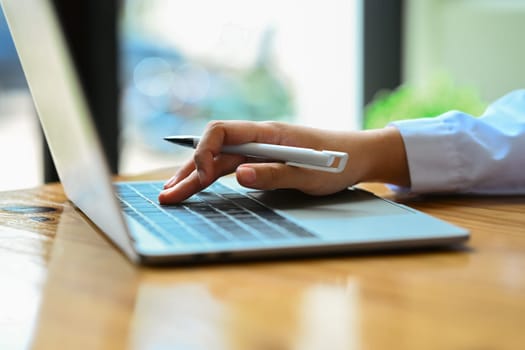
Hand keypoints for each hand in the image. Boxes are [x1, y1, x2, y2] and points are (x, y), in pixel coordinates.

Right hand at [158, 120, 408, 203]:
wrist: (358, 157)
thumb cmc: (337, 163)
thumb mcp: (308, 174)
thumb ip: (274, 173)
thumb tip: (239, 174)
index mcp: (268, 133)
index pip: (222, 131)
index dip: (204, 152)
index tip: (201, 178)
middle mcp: (258, 139)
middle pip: (214, 151)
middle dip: (188, 172)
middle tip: (167, 196)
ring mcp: (259, 150)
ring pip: (219, 161)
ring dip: (194, 177)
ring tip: (172, 194)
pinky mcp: (263, 161)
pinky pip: (231, 167)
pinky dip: (211, 178)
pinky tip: (197, 186)